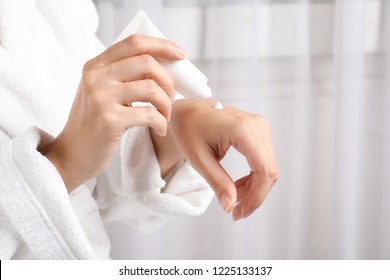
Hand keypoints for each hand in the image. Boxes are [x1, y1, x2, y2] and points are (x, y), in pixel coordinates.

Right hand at [40, 35, 186, 191]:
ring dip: (167, 104)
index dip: (162, 45)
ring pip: (152, 88)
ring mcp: (100, 97)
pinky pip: (150, 114)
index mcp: (95, 66)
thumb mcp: (101, 92)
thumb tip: (164, 66)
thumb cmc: (94, 124)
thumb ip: (122, 76)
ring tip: (165, 116)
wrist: (72, 155)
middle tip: (171, 98)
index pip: (134, 42)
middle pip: (147, 62)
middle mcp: (95, 77)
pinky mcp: (109, 120)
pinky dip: (162, 123)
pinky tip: (160, 130)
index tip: (181, 54)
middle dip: (168, 80)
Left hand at [169, 99, 277, 220]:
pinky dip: (254, 176)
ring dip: (254, 187)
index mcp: (243, 129)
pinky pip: (263, 159)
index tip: (240, 213)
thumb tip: (230, 207)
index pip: (264, 170)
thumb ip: (217, 182)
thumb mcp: (199, 159)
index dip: (256, 196)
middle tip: (236, 212)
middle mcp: (257, 125)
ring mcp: (259, 125)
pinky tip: (238, 186)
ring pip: (268, 166)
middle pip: (269, 170)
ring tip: (234, 198)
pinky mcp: (257, 129)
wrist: (186, 110)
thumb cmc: (187, 129)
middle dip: (255, 195)